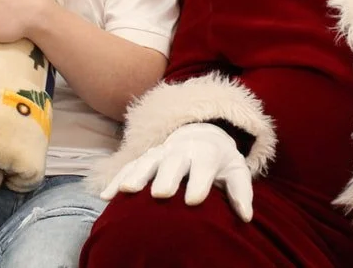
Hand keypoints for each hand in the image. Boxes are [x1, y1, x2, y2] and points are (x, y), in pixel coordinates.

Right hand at [100, 123, 253, 221]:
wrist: (202, 136)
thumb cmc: (221, 162)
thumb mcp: (236, 171)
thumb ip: (241, 192)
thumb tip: (247, 216)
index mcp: (206, 153)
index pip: (204, 166)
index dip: (199, 182)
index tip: (193, 200)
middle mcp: (181, 150)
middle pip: (173, 162)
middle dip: (166, 176)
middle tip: (160, 194)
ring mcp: (161, 153)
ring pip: (147, 161)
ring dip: (137, 174)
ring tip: (127, 191)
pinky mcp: (146, 158)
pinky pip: (129, 167)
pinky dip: (117, 179)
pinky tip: (106, 196)